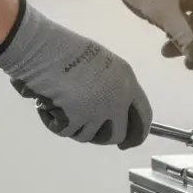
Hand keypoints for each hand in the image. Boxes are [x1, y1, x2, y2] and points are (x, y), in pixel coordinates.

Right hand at [0, 0, 151, 148]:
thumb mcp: (102, 64)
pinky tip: (49, 108)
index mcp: (128, 82)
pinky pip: (68, 132)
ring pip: (89, 136)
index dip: (138, 133)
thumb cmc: (69, 50)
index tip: (128, 143)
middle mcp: (117, 101)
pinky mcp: (77, 119)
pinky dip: (56, 124)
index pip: (144, 115)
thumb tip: (106, 105)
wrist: (47, 50)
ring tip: (61, 108)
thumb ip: (110, 85)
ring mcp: (98, 112)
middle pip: (118, 134)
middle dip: (105, 138)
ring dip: (75, 127)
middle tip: (92, 135)